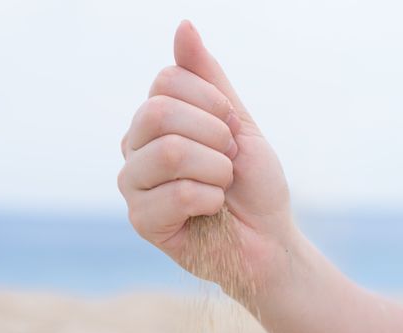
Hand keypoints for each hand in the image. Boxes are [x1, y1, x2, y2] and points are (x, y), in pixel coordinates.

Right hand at [118, 20, 296, 289]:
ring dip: (216, 169)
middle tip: (229, 161)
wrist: (268, 237)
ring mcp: (134, 184)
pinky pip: (179, 194)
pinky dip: (212, 200)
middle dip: (215, 136)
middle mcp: (136, 147)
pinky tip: (213, 211)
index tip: (231, 130)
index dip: (213, 103)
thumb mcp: (237, 122)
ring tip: (222, 186)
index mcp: (156, 120)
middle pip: (159, 112)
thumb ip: (208, 78)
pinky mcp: (142, 220)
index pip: (167, 80)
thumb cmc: (253, 182)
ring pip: (168, 152)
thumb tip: (183, 26)